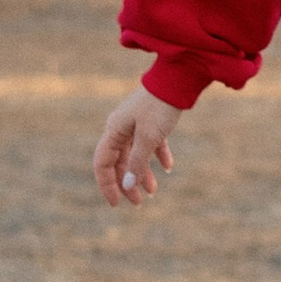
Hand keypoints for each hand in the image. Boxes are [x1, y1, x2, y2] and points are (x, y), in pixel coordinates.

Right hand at [95, 91, 182, 208]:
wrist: (178, 78)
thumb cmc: (160, 106)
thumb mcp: (149, 137)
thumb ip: (137, 162)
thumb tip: (127, 185)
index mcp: (114, 131)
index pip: (103, 164)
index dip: (107, 185)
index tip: (116, 203)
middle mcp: (120, 128)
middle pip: (119, 162)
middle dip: (128, 183)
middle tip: (139, 203)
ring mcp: (135, 124)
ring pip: (135, 155)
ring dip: (142, 173)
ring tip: (154, 191)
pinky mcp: (151, 121)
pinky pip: (151, 144)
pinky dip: (157, 156)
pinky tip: (168, 167)